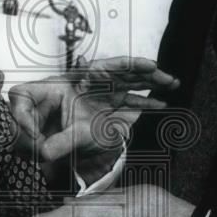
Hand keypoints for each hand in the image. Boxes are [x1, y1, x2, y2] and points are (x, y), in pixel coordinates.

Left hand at [7, 57, 178, 183]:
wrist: (44, 140)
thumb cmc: (46, 129)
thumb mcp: (54, 137)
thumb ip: (54, 143)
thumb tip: (46, 153)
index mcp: (80, 80)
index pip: (109, 66)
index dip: (132, 64)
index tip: (151, 66)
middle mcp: (94, 84)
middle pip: (125, 71)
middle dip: (148, 72)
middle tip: (166, 76)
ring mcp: (103, 95)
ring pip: (132, 84)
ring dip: (152, 83)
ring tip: (172, 83)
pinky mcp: (110, 107)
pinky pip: (131, 101)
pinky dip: (147, 102)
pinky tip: (162, 104)